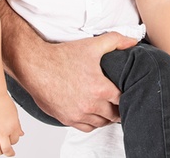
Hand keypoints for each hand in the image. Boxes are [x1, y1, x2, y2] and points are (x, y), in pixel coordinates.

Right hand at [0, 95, 23, 155]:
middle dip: (9, 152)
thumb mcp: (14, 114)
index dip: (14, 141)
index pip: (15, 140)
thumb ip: (17, 126)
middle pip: (6, 149)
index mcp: (13, 126)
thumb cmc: (3, 102)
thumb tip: (21, 135)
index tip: (13, 140)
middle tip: (10, 153)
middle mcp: (2, 131)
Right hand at [17, 31, 136, 131]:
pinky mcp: (66, 119)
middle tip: (120, 102)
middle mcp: (90, 105)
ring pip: (101, 123)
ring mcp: (77, 114)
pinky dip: (93, 123)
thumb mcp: (93, 45)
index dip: (127, 96)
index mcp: (100, 89)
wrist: (36, 66)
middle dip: (119, 108)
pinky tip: (95, 115)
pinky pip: (86, 128)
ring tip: (110, 109)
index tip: (128, 92)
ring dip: (107, 117)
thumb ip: (116, 41)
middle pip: (114, 115)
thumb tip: (133, 42)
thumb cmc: (62, 56)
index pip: (122, 100)